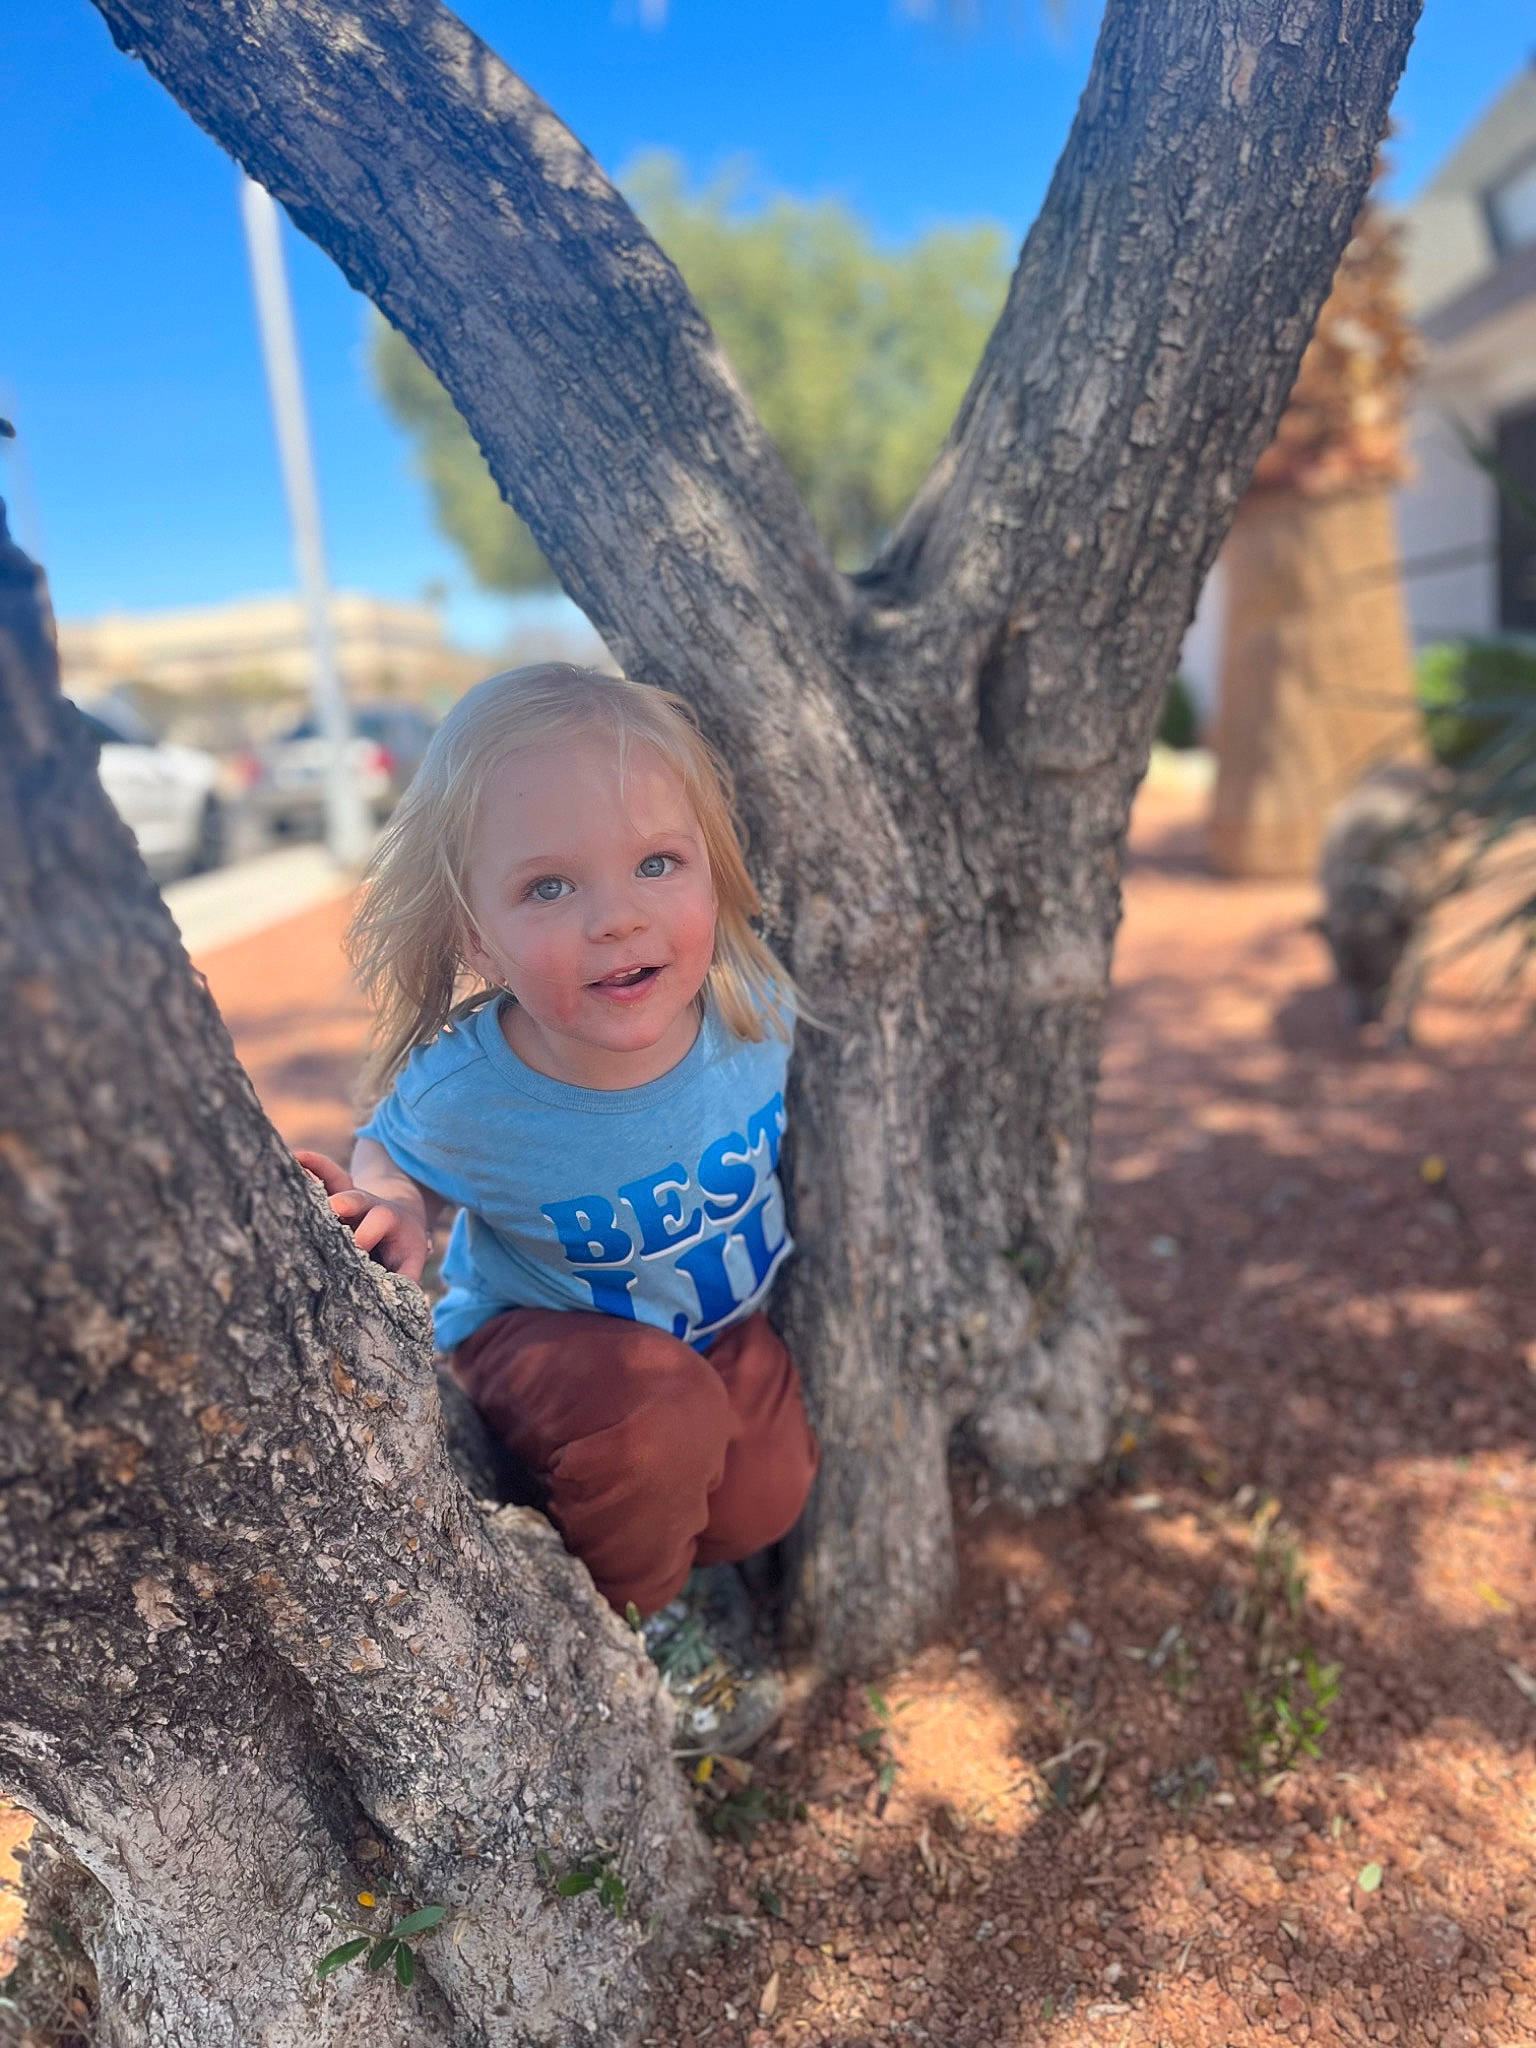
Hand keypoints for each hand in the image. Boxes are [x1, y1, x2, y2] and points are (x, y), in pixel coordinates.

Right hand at [295, 1150, 432, 1284]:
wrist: (402, 1219)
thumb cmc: (402, 1249)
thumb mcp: (410, 1260)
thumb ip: (406, 1278)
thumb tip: (403, 1303)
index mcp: (389, 1221)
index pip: (380, 1221)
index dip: (368, 1232)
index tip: (357, 1246)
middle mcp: (369, 1205)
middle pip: (358, 1198)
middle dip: (346, 1202)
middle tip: (332, 1206)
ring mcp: (350, 1196)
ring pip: (337, 1181)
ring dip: (320, 1173)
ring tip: (298, 1166)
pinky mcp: (335, 1191)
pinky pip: (324, 1173)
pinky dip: (310, 1164)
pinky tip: (293, 1155)